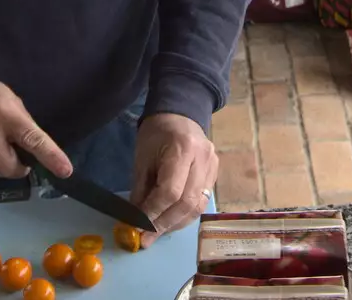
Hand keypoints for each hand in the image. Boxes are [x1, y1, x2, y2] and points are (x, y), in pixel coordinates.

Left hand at [130, 113, 217, 246]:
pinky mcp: (215, 173)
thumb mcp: (142, 158)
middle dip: (164, 224)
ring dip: (176, 224)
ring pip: (197, 206)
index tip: (137, 227)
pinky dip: (185, 215)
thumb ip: (141, 189)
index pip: (170, 191)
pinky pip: (202, 201)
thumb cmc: (156, 133)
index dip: (154, 213)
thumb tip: (135, 220)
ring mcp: (213, 166)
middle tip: (146, 238)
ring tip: (157, 232)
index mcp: (182, 148)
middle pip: (187, 203)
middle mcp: (203, 159)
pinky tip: (171, 220)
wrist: (180, 114)